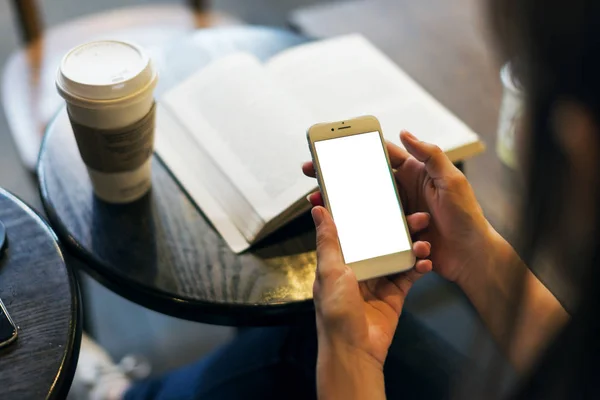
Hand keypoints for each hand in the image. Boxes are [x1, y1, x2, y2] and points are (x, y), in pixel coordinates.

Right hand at [303, 131, 490, 284]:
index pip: (380, 157)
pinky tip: (336, 227)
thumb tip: (404, 133)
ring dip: (340, 203)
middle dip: (338, 177)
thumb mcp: (451, 181)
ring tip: (319, 202)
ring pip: (362, 204)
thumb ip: (431, 156)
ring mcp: (398, 214)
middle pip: (364, 180)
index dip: (355, 151)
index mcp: (414, 174)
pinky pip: (371, 228)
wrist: (472, 256)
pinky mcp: (396, 234)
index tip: (331, 149)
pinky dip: (353, 226)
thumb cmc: (467, 216)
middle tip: (313, 174)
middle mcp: (403, 192)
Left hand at [310, 206, 431, 399]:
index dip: (368, 216)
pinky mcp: (394, 295)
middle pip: (382, 241)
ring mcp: (378, 282)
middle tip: (418, 216)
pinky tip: (426, 261)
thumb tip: (318, 211)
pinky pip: (409, 276)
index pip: (355, 232)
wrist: (354, 349)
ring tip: (425, 239)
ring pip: (399, 255)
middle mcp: (360, 269)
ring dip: (413, 245)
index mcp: (340, 261)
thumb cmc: (335, 311)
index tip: (383, 199)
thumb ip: (328, 241)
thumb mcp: (329, 271)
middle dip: (400, 228)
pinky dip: (419, 267)